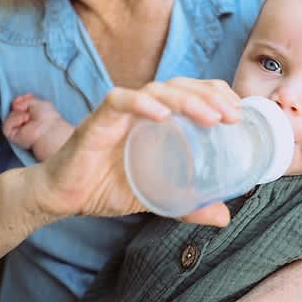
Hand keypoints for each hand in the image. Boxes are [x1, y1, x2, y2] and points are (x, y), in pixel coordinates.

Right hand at [29, 78, 240, 225]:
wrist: (62, 197)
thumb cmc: (106, 187)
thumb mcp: (156, 197)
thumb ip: (187, 205)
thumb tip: (224, 216)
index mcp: (156, 118)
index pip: (191, 91)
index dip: (217, 94)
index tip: (239, 112)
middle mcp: (140, 108)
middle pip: (179, 85)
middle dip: (210, 95)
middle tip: (233, 116)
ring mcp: (119, 112)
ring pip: (155, 90)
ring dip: (186, 99)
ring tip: (210, 116)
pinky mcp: (96, 122)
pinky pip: (118, 102)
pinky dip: (141, 104)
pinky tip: (162, 115)